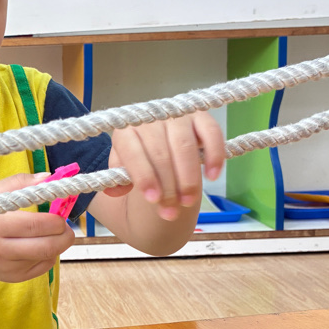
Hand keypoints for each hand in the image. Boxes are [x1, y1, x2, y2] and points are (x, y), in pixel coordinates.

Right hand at [0, 173, 75, 283]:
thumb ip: (20, 182)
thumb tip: (49, 178)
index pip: (33, 225)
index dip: (54, 220)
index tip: (60, 213)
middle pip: (45, 246)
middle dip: (64, 235)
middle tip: (66, 226)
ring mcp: (7, 267)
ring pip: (47, 257)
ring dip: (60, 244)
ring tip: (58, 234)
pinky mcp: (15, 278)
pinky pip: (44, 267)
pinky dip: (50, 255)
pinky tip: (43, 245)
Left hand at [104, 111, 225, 220]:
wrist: (159, 138)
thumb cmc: (141, 157)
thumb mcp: (123, 168)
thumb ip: (118, 179)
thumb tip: (115, 191)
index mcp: (126, 130)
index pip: (132, 152)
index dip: (143, 176)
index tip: (152, 199)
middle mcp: (151, 118)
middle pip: (160, 154)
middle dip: (167, 187)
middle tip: (170, 213)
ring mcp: (177, 115)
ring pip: (184, 146)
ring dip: (188, 178)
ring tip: (188, 202)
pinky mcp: (201, 116)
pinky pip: (211, 133)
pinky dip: (214, 155)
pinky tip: (212, 176)